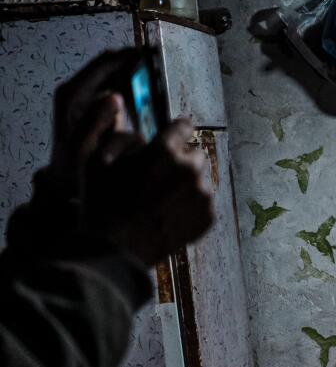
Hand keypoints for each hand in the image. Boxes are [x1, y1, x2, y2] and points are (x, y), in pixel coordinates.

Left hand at [50, 49, 142, 197]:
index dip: (128, 56)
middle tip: (159, 63)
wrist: (64, 179)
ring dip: (134, 72)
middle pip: (109, 65)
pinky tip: (147, 91)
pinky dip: (131, 85)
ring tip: (156, 73)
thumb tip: (115, 96)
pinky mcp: (93, 104)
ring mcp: (84, 96)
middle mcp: (76, 90)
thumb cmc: (74, 166)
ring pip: (113, 74)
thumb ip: (97, 120)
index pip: (103, 64)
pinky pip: (116, 86)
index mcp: (72, 95)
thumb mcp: (83, 146)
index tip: (152, 54)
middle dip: (133, 62)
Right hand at [82, 119, 213, 267]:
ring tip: (160, 200)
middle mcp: (190, 169)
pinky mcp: (208, 217)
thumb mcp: (95, 159)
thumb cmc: (101, 203)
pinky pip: (203, 203)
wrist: (114, 250)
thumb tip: (129, 116)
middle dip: (179, 160)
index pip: (183, 126)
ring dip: (185, 184)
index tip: (169, 138)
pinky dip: (190, 206)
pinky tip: (167, 215)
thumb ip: (116, 132)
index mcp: (165, 150)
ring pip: (200, 179)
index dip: (173, 132)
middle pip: (194, 154)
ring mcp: (202, 195)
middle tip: (158, 176)